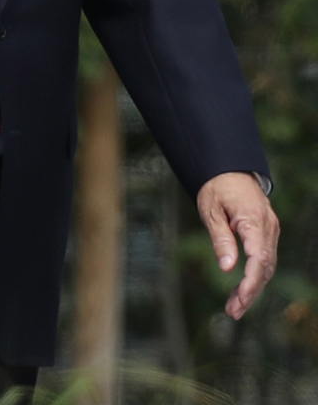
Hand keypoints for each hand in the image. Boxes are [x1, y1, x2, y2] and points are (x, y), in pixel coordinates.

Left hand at [197, 171, 278, 317]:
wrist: (230, 170)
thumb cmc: (217, 188)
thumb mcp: (211, 211)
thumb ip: (220, 239)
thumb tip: (227, 268)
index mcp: (254, 221)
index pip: (259, 258)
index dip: (251, 281)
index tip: (241, 297)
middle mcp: (268, 228)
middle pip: (265, 267)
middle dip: (251, 292)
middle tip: (233, 312)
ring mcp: (271, 232)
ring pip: (267, 266)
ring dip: (253, 289)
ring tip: (234, 308)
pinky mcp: (267, 234)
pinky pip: (264, 260)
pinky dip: (255, 277)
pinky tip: (241, 292)